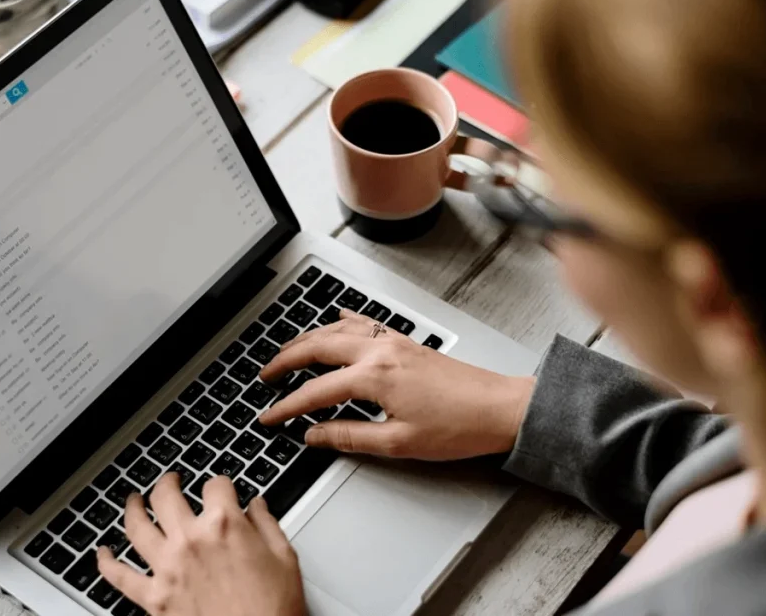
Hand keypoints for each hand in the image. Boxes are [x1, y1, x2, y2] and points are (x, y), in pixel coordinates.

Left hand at [97, 474, 305, 615]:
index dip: (220, 484)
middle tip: (170, 481)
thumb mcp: (284, 559)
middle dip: (168, 482)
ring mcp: (168, 569)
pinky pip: (119, 576)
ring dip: (132, 508)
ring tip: (133, 500)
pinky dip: (106, 563)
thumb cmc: (273, 610)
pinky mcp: (155, 598)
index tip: (222, 490)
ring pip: (136, 527)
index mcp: (224, 526)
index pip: (215, 485)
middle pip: (166, 496)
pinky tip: (102, 553)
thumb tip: (258, 506)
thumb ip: (267, 525)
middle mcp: (191, 541)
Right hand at [259, 310, 533, 459]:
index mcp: (374, 378)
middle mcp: (379, 352)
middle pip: (316, 348)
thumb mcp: (398, 444)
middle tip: (265, 376)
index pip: (315, 393)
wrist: (500, 409)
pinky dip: (340, 322)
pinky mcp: (405, 342)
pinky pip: (363, 322)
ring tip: (287, 352)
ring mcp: (393, 342)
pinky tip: (334, 321)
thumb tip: (314, 435)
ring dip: (306, 339)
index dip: (286, 407)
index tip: (269, 417)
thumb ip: (349, 437)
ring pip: (335, 330)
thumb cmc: (459, 427)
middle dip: (285, 360)